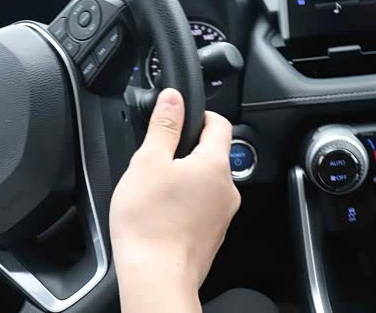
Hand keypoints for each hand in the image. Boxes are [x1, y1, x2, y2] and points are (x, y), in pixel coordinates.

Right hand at [109, 89, 239, 312]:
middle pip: (213, 154)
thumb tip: (174, 98)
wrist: (156, 277)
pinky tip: (163, 212)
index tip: (184, 116)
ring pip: (207, 183)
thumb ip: (164, 126)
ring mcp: (222, 214)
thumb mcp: (148, 162)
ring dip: (186, 178)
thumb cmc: (150, 224)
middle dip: (188, 150)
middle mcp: (227, 188)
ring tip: (157, 188)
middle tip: (159, 156)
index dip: (201, 114)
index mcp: (215, 164)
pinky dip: (186, 203)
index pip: (220, 123)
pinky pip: (203, 207)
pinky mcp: (213, 235)